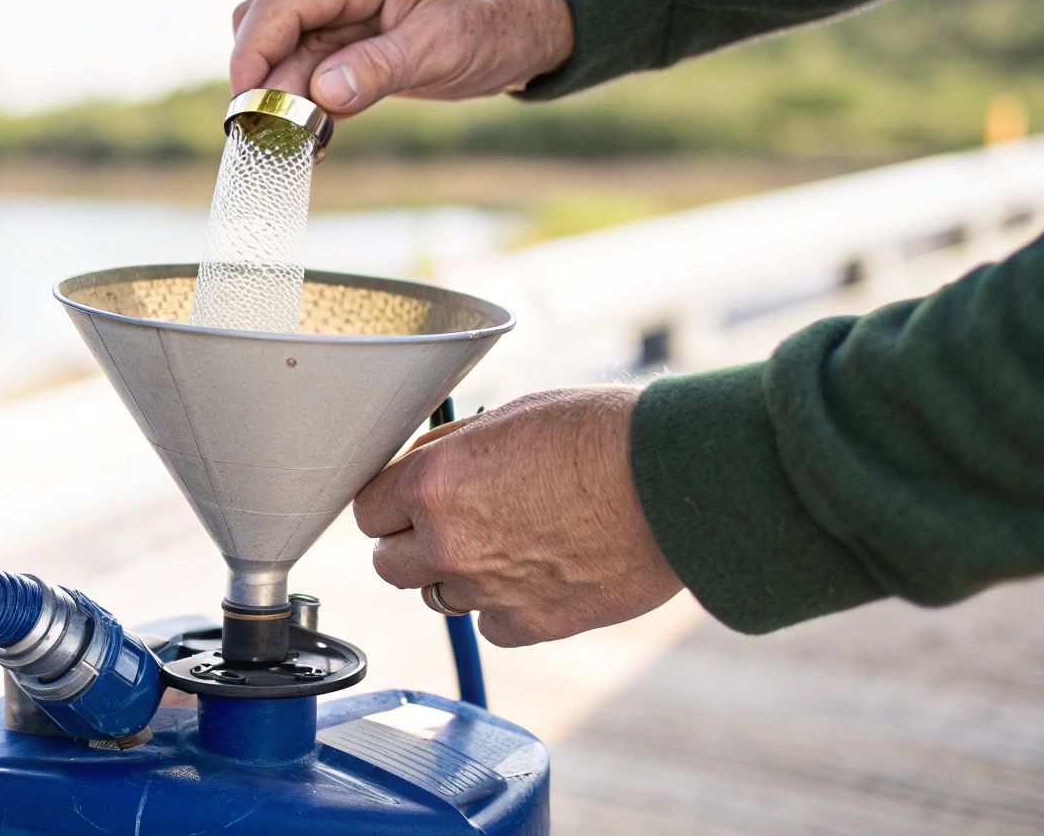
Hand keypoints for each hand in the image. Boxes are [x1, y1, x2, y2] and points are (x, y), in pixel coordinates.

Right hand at [229, 0, 573, 116]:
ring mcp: (350, 9)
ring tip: (293, 144)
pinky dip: (305, 101)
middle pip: (273, 19)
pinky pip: (312, 67)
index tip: (244, 98)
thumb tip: (321, 94)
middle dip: (261, 74)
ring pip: (287, 47)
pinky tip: (314, 138)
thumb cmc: (497, 24)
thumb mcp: (444, 48)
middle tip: (264, 130)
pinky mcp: (355, 39)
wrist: (532, 22)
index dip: (255, 47)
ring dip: (282, 94)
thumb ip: (380, 68)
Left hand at [353, 386, 683, 646]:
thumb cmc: (601, 434)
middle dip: (412, 545)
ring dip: (460, 576)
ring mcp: (486, 591)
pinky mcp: (530, 625)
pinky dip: (507, 606)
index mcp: (432, 483)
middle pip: (389, 563)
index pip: (367, 510)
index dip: (389, 505)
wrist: (676, 481)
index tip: (408, 503)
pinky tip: (541, 572)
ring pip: (438, 596)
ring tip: (512, 541)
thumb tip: (419, 468)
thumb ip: (451, 453)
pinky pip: (492, 624)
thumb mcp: (509, 418)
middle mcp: (447, 543)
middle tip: (453, 524)